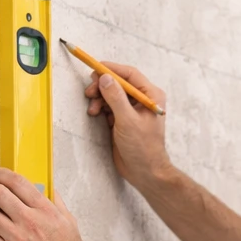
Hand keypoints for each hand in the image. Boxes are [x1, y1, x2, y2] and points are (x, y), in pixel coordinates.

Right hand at [85, 62, 171, 188]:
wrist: (144, 172)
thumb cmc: (143, 148)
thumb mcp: (127, 120)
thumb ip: (116, 98)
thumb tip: (105, 78)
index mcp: (151, 96)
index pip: (129, 74)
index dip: (111, 69)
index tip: (95, 69)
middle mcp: (143, 100)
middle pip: (118, 83)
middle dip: (102, 85)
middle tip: (90, 91)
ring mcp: (132, 110)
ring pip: (111, 94)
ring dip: (99, 98)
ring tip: (93, 108)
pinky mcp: (123, 119)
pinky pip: (109, 106)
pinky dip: (100, 107)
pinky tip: (95, 113)